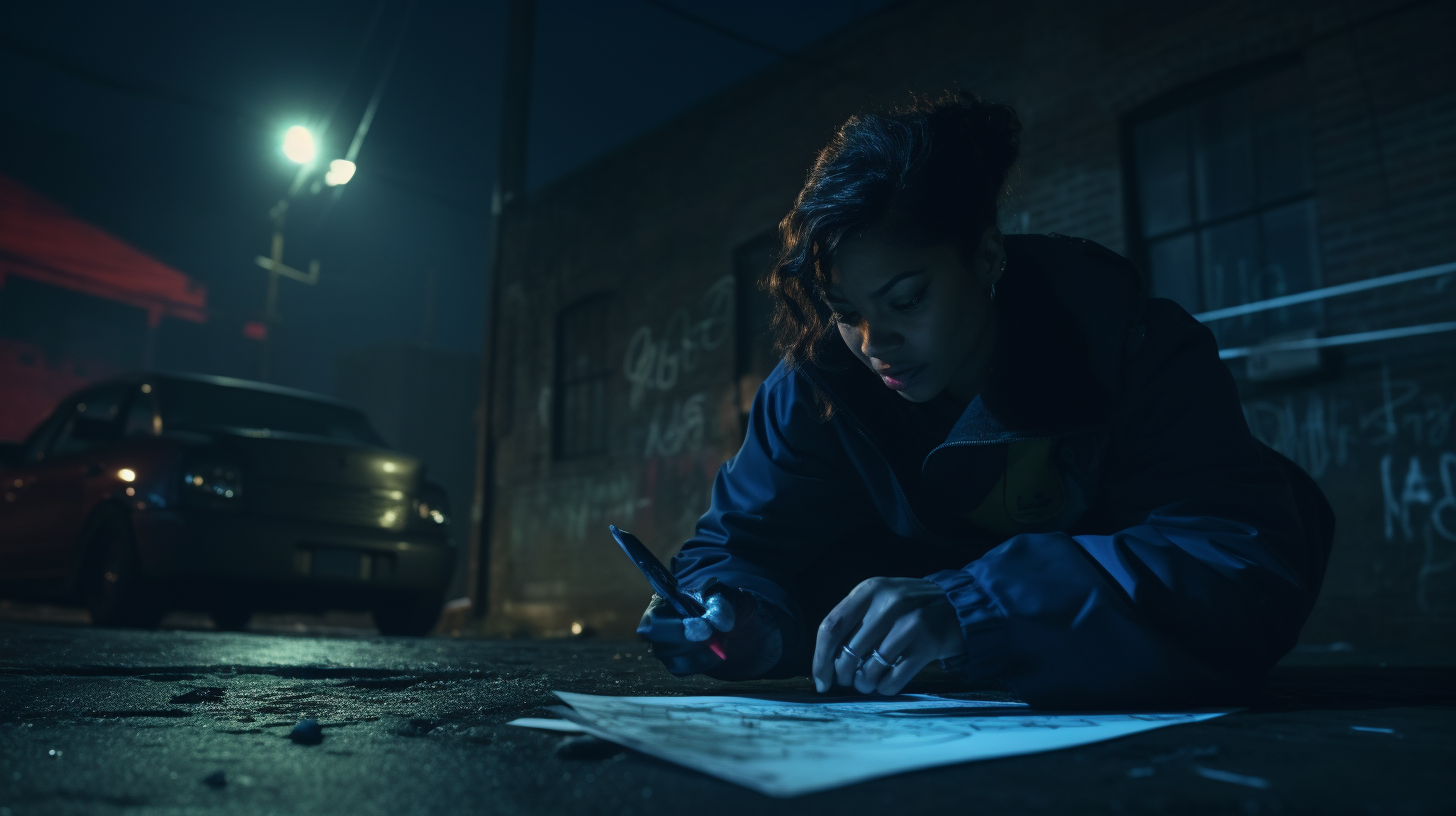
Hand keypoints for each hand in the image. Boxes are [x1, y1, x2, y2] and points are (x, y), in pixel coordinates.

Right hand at [637, 581, 780, 679]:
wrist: (739, 624)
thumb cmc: (727, 604)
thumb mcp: (729, 596)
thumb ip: (721, 603)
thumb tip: (718, 621)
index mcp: (663, 604)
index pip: (654, 621)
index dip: (676, 628)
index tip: (705, 629)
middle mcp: (660, 628)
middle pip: (656, 643)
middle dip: (685, 642)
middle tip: (714, 638)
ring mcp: (668, 649)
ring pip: (673, 660)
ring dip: (700, 653)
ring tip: (721, 641)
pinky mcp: (681, 665)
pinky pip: (686, 670)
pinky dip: (704, 663)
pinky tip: (718, 652)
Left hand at [812, 577, 965, 695]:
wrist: (959, 604)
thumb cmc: (909, 606)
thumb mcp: (880, 599)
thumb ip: (854, 619)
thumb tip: (825, 660)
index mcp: (869, 590)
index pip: (831, 626)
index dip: (820, 658)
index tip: (820, 680)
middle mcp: (888, 604)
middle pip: (848, 653)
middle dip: (843, 676)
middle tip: (849, 680)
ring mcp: (910, 624)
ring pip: (869, 670)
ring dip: (864, 685)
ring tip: (869, 682)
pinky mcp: (928, 645)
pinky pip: (893, 680)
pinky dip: (885, 688)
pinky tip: (887, 683)